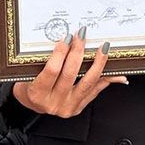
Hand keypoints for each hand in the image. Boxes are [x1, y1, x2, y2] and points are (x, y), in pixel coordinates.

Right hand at [12, 34, 126, 117]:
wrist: (33, 103)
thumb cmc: (29, 85)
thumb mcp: (29, 73)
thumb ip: (44, 60)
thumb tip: (66, 41)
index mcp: (37, 93)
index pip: (52, 70)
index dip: (60, 52)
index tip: (67, 38)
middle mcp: (53, 103)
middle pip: (70, 74)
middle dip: (78, 52)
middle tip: (82, 36)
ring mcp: (68, 107)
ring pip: (87, 82)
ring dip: (97, 63)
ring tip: (103, 49)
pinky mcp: (79, 107)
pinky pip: (95, 90)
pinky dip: (105, 78)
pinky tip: (114, 71)